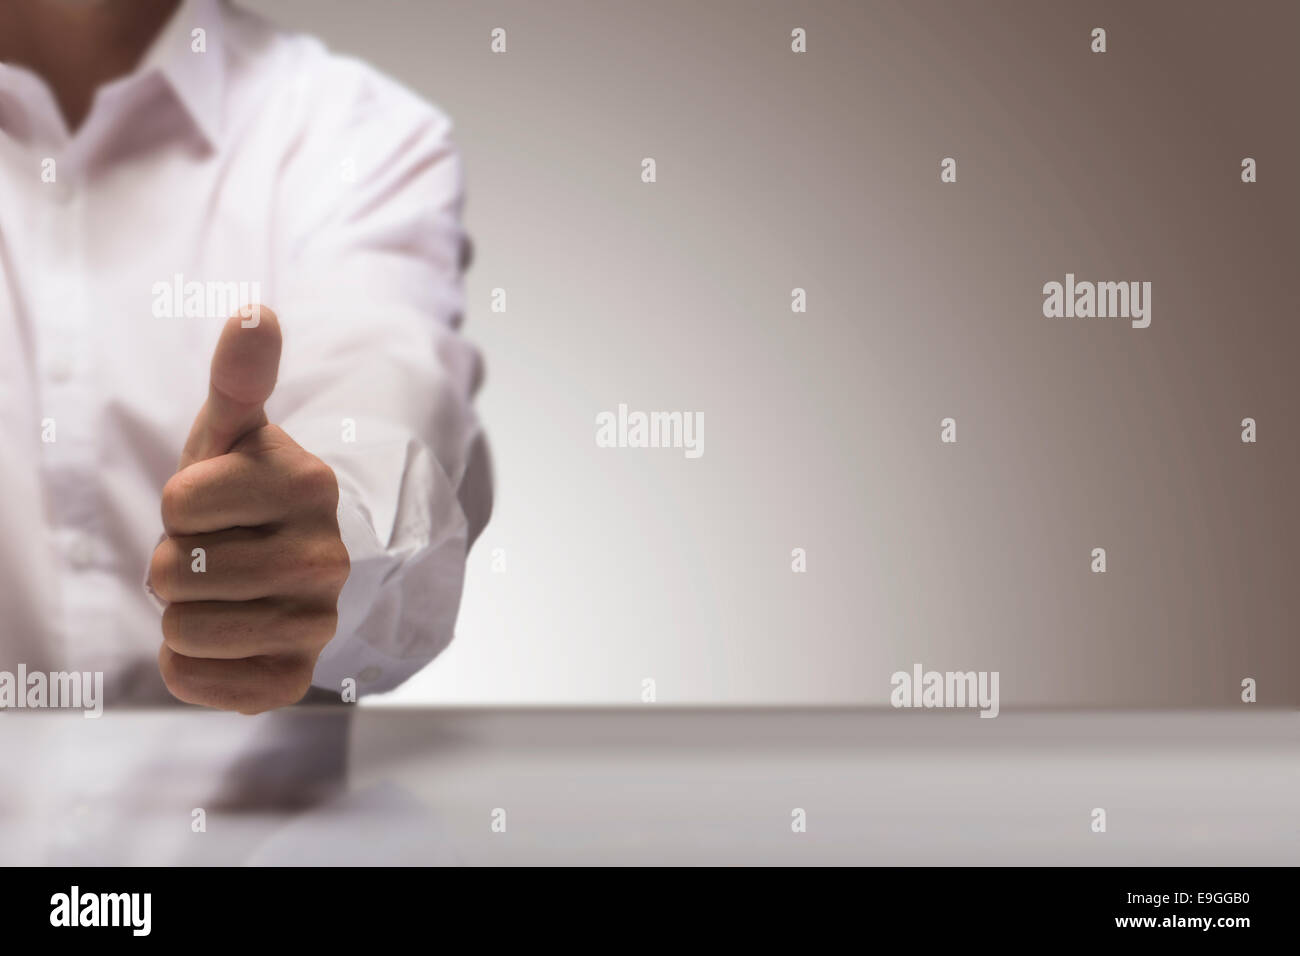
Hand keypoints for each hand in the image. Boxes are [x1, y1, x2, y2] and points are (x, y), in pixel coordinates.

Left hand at [149, 307, 349, 712]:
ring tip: (218, 594)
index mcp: (308, 484)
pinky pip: (200, 683)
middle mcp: (325, 556)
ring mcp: (318, 621)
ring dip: (179, 612)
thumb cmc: (243, 493)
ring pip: (183, 629)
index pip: (178, 501)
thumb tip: (255, 312)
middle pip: (173, 572)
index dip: (179, 503)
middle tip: (212, 553)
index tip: (214, 503)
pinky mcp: (297, 676)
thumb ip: (239, 377)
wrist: (287, 567)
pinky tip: (220, 640)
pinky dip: (189, 666)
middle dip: (173, 561)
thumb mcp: (234, 434)